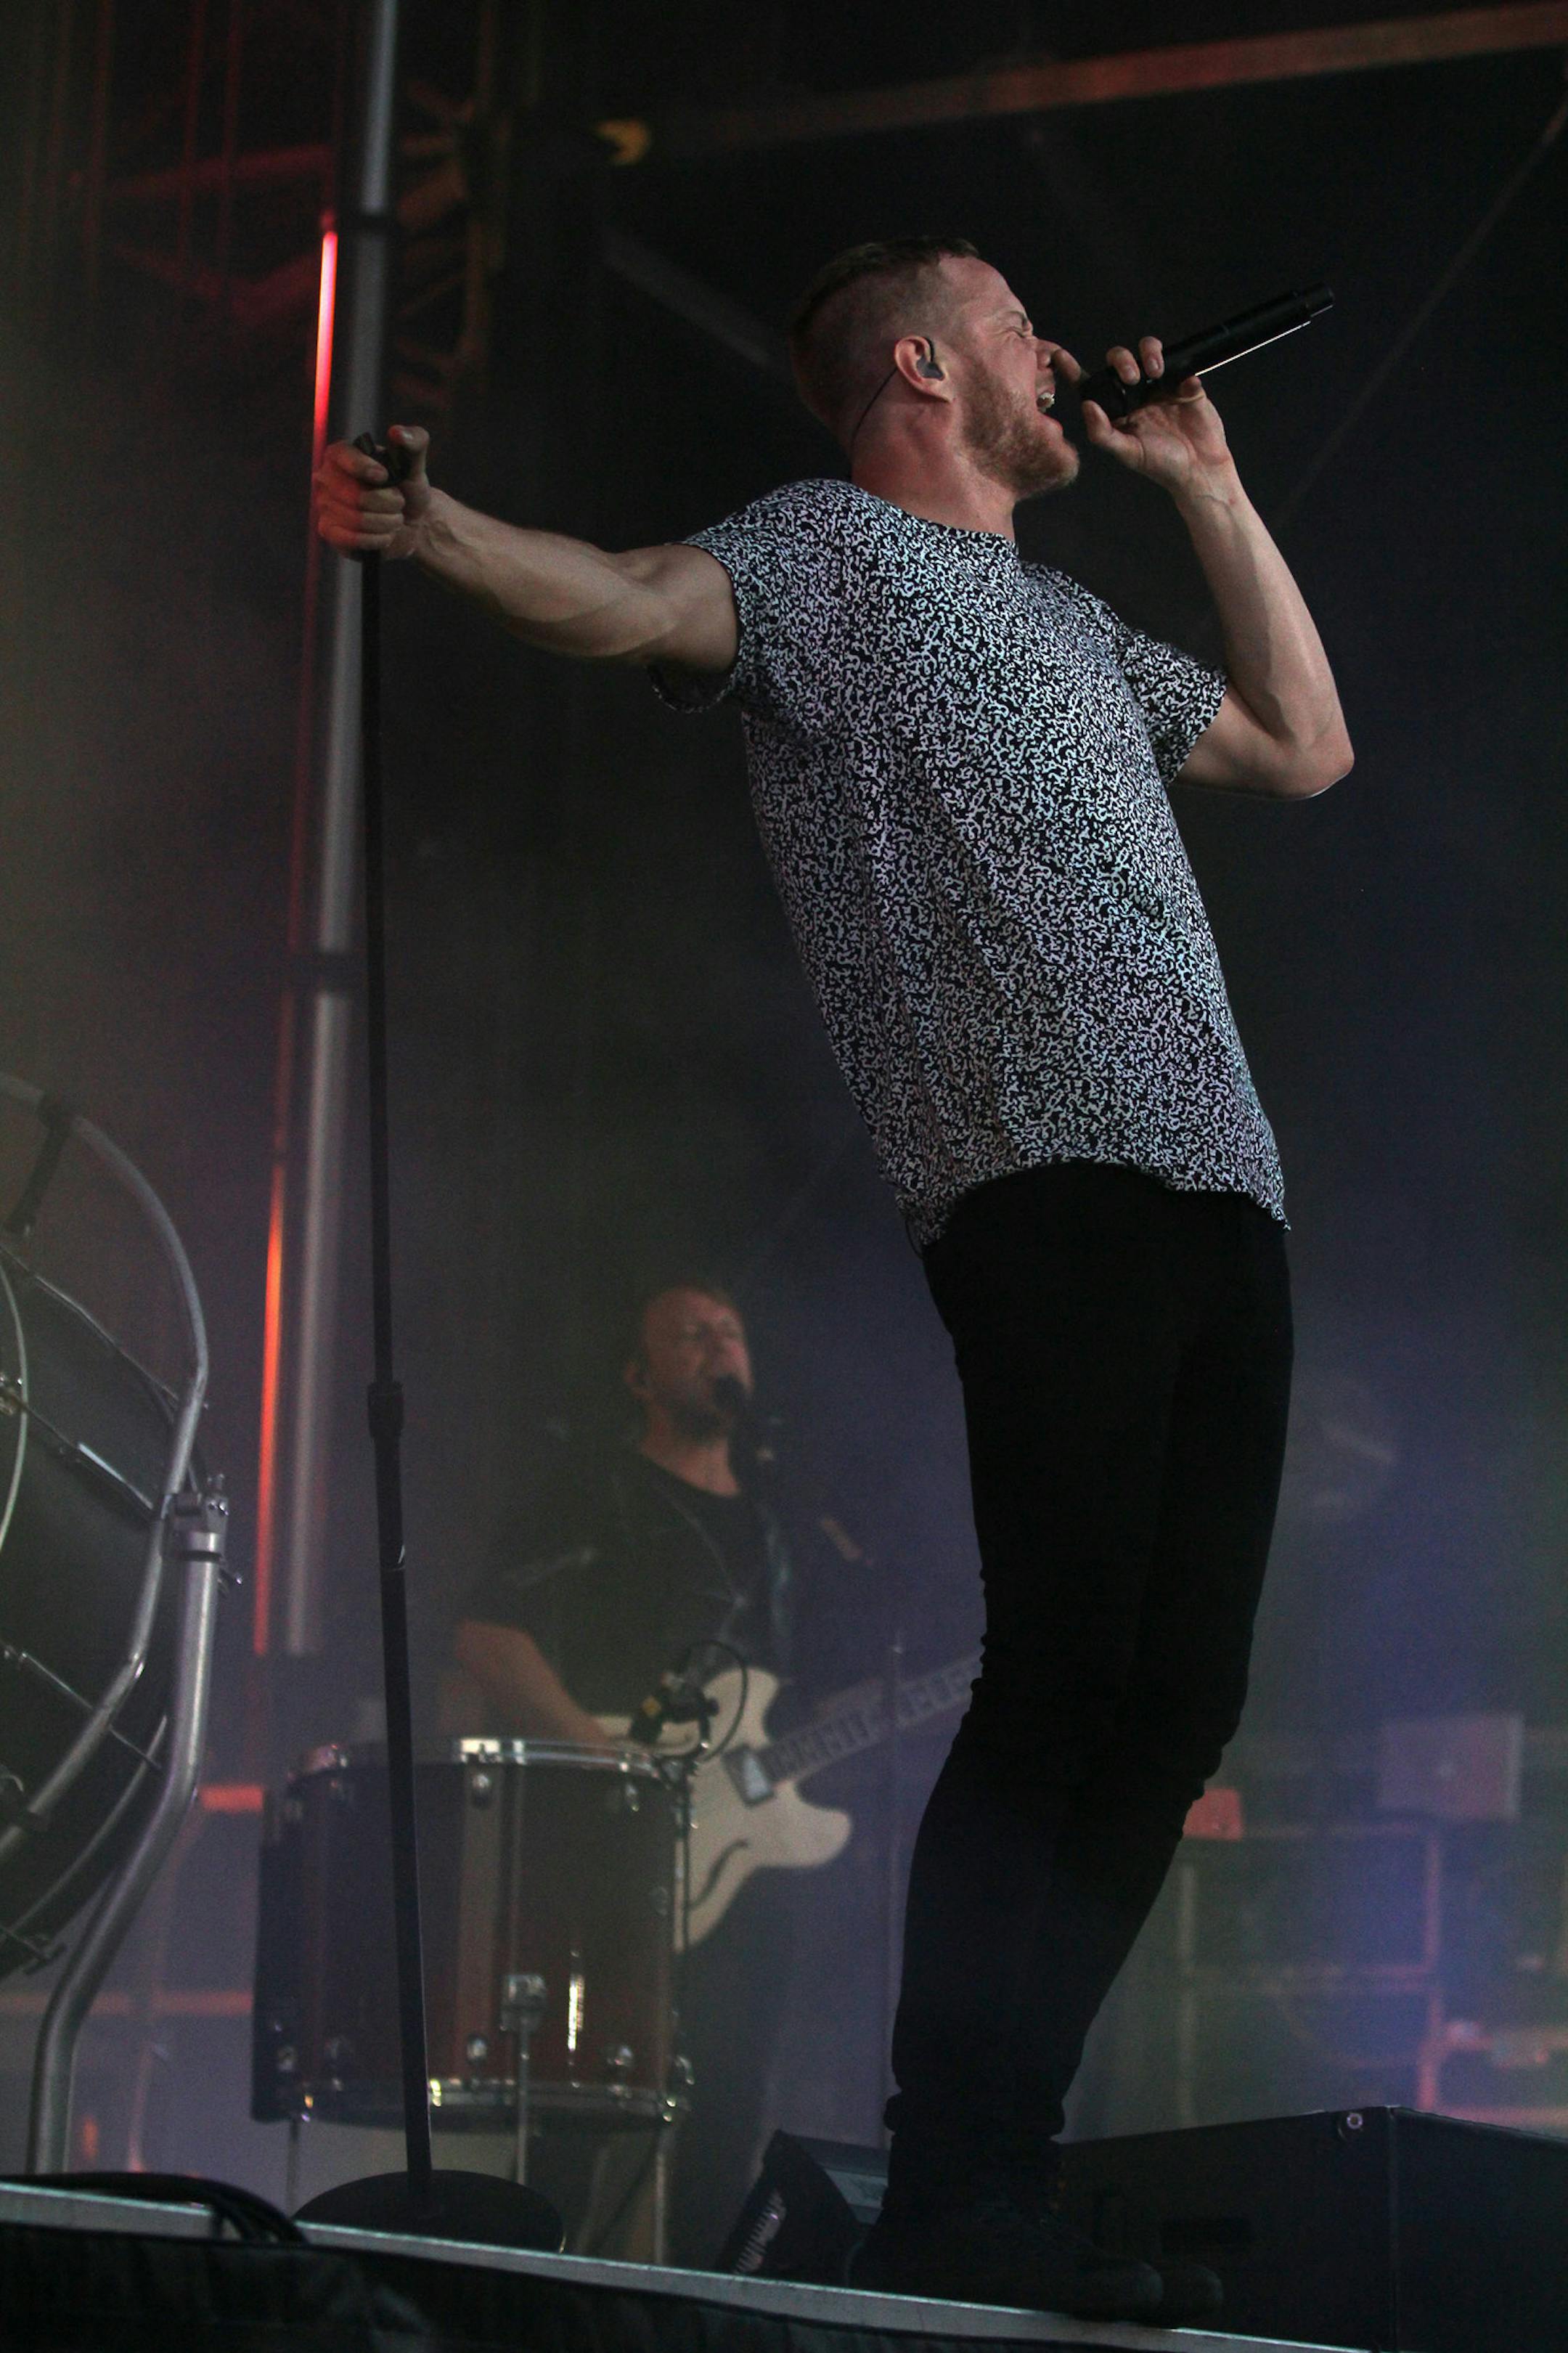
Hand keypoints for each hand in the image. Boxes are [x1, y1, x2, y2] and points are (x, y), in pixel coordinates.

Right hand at [313, 423, 432, 556]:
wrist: (411, 521)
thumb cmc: (407, 488)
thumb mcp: (415, 463)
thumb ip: (414, 440)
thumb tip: (397, 432)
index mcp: (340, 455)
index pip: (343, 456)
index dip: (365, 468)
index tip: (385, 476)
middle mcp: (326, 478)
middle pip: (357, 496)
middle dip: (389, 503)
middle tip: (398, 502)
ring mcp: (324, 505)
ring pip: (358, 520)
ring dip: (387, 522)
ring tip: (394, 518)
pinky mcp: (329, 531)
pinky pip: (352, 539)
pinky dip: (377, 539)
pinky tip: (385, 535)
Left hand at [1070, 337, 1236, 498]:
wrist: (1200, 467)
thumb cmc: (1161, 464)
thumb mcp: (1127, 452)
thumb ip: (1103, 432)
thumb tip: (1086, 406)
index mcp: (1117, 409)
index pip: (1091, 385)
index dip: (1073, 370)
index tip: (1058, 356)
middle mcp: (1135, 394)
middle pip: (1118, 360)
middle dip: (1121, 360)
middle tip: (1131, 376)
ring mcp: (1159, 385)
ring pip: (1146, 350)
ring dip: (1147, 352)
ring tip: (1155, 372)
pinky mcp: (1183, 382)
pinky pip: (1177, 361)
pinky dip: (1176, 365)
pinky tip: (1181, 385)